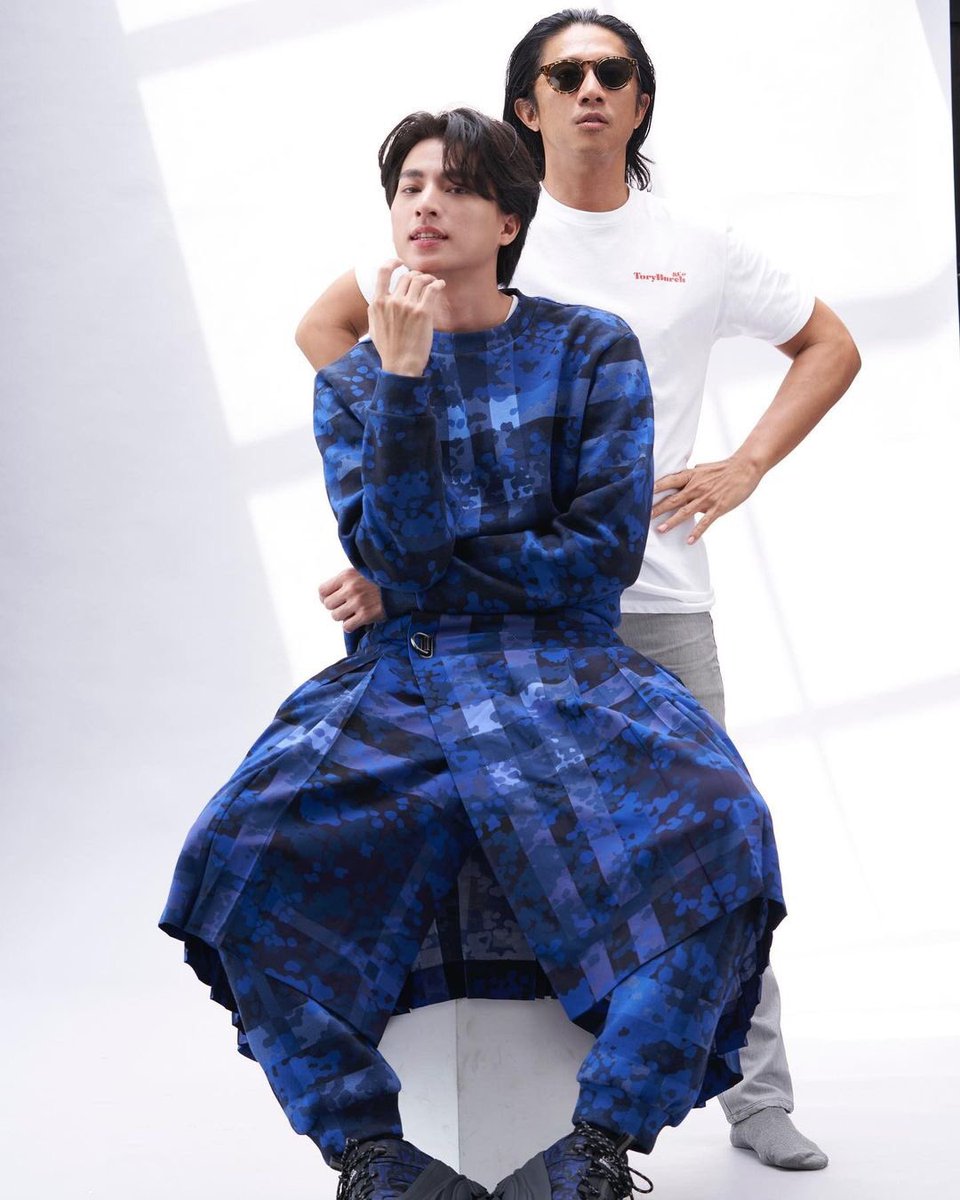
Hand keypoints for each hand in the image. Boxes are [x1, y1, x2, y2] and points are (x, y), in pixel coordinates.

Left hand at [318, 568, 384, 632]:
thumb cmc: (380, 580)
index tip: (333, 600)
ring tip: (352, 613)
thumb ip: (345, 580)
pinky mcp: (366, 615)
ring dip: (343, 617)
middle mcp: (350, 588)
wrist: (402, 586)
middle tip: (345, 607)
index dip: (325, 597)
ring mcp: (358, 602)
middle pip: (328, 605)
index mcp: (346, 576)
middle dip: (335, 607)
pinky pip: (347, 626)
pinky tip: (357, 620)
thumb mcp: (360, 571)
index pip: (322, 590)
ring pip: (336, 616)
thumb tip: (330, 593)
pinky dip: (350, 626)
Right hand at [368, 259, 444, 376]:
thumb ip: (376, 310)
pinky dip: (438, 284)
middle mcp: (392, 301)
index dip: (392, 262)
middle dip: (416, 275)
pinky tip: (441, 285)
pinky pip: (433, 289)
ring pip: (420, 280)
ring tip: (433, 282)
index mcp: (378, 303)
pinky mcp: (423, 312)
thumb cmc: (388, 350)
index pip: (383, 272)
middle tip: (423, 280)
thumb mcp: (374, 327)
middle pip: (407, 276)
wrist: (400, 365)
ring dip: (428, 278)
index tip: (400, 262)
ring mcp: (408, 306)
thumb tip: (378, 299)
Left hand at [651, 456, 762, 543]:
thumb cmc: (725, 468)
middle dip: (657, 509)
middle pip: (672, 499)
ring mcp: (706, 498)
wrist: (745, 468)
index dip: (656, 488)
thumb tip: (684, 473)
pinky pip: (705, 522)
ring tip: (660, 530)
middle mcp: (696, 487)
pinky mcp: (718, 507)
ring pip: (685, 512)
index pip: (669, 481)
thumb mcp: (704, 467)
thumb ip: (692, 473)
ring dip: (672, 522)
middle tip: (643, 518)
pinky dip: (696, 532)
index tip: (642, 493)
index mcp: (692, 476)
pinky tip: (689, 541)